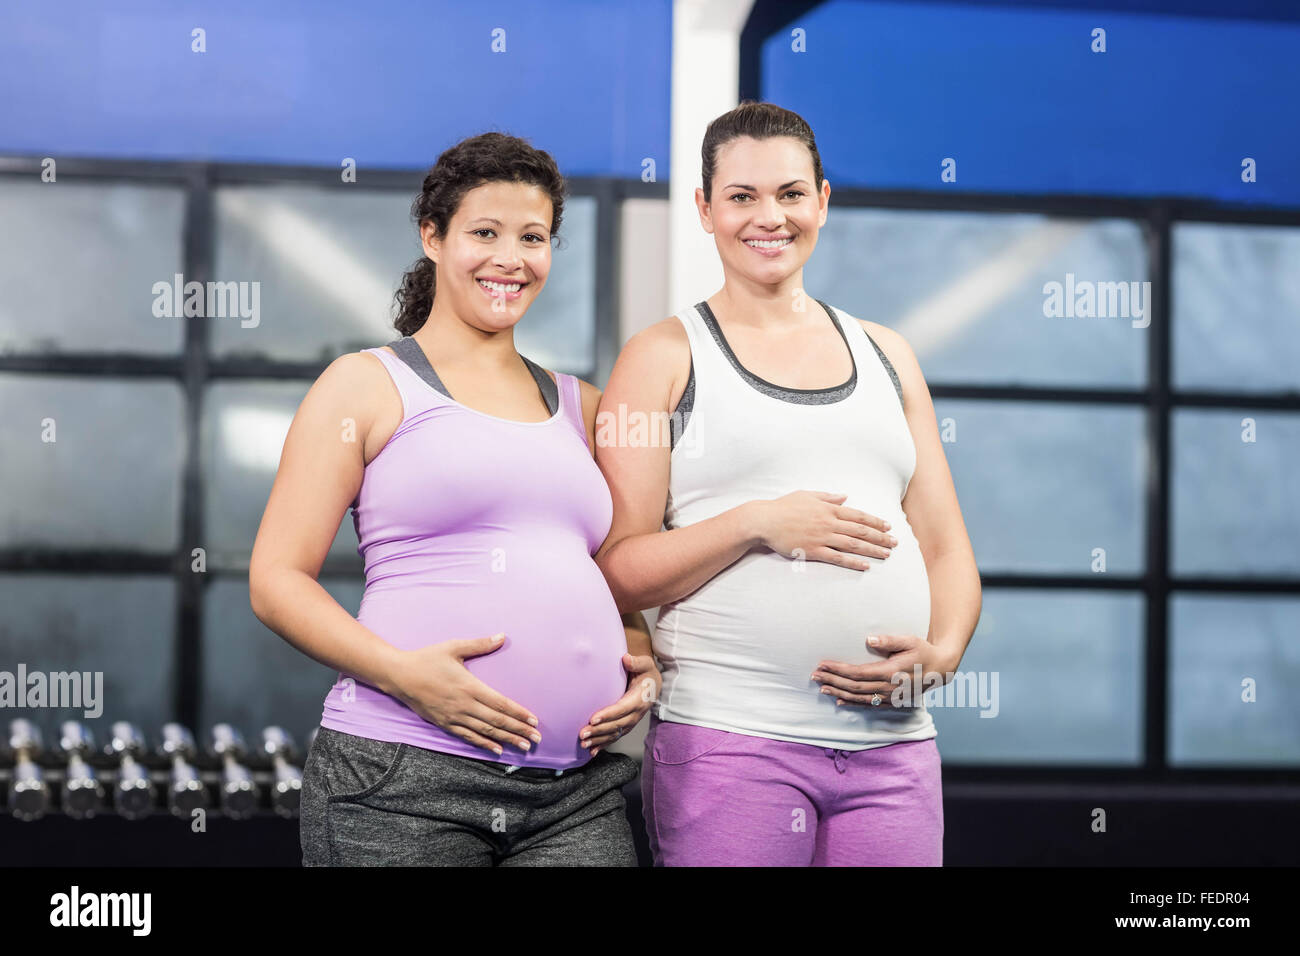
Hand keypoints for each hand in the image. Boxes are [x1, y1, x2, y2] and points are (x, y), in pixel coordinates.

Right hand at [388, 633, 541, 755]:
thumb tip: (502, 635)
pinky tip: (498, 750)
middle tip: (537, 739)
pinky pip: (468, 737)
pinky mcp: (445, 724)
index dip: (519, 713)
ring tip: (524, 746)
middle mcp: (464, 704)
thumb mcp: (454, 647)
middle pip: (497, 721)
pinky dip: (484, 744)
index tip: (534, 721)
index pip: (500, 703)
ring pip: (485, 731)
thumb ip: (480, 644)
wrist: (399, 675)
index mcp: (469, 686)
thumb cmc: (428, 658)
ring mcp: (454, 717)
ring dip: (506, 739)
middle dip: (519, 730)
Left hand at [577, 653, 661, 755]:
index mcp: (639, 699)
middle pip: (616, 725)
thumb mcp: (646, 665)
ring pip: (615, 734)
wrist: (655, 686)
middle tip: (582, 734)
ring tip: (583, 743)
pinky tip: (592, 752)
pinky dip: (603, 745)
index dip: (607, 715)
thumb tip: (626, 658)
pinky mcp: (627, 726)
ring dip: (598, 740)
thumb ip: (636, 662)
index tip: (592, 719)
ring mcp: (631, 722)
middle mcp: (636, 714)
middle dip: (598, 731)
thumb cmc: (647, 673)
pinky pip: (616, 737)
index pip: (621, 709)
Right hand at [751, 491, 896, 570]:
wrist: (764, 520)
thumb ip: (828, 497)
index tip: (888, 527)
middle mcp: (829, 523)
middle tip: (895, 543)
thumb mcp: (807, 495)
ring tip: (886, 555)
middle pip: (861, 531)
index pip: (858, 515)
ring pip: (853, 545)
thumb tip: (844, 497)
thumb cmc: (783, 506)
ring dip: (872, 550)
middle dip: (880, 537)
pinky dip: (853, 562)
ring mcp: (822, 537)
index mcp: (829, 509)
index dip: (875, 522)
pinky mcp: (813, 551)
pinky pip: (837, 558)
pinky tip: (865, 566)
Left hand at [811, 634, 953, 707]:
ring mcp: (889, 696)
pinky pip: (868, 704)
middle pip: (854, 686)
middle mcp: (888, 687)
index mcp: (890, 672)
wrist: (941, 669)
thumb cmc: (923, 651)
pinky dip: (852, 703)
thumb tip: (868, 640)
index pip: (858, 672)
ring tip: (821, 687)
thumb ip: (889, 640)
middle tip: (814, 675)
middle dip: (833, 680)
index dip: (838, 669)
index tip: (823, 664)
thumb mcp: (910, 641)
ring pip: (859, 697)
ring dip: (838, 692)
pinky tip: (839, 701)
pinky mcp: (891, 701)